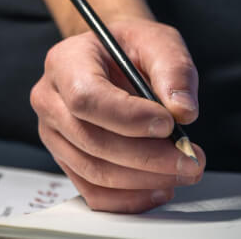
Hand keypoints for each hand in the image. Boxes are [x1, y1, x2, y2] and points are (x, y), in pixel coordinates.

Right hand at [29, 17, 205, 212]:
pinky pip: (93, 191)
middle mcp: (50, 99)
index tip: (168, 124)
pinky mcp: (66, 160)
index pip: (86, 97)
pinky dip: (129, 197)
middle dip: (147, 156)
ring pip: (94, 171)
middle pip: (91, 140)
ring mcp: (55, 134)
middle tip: (189, 158)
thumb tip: (183, 111)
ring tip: (183, 170)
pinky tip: (160, 187)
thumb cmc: (131, 47)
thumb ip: (173, 70)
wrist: (115, 59)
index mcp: (65, 61)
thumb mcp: (158, 41)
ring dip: (144, 179)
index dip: (128, 118)